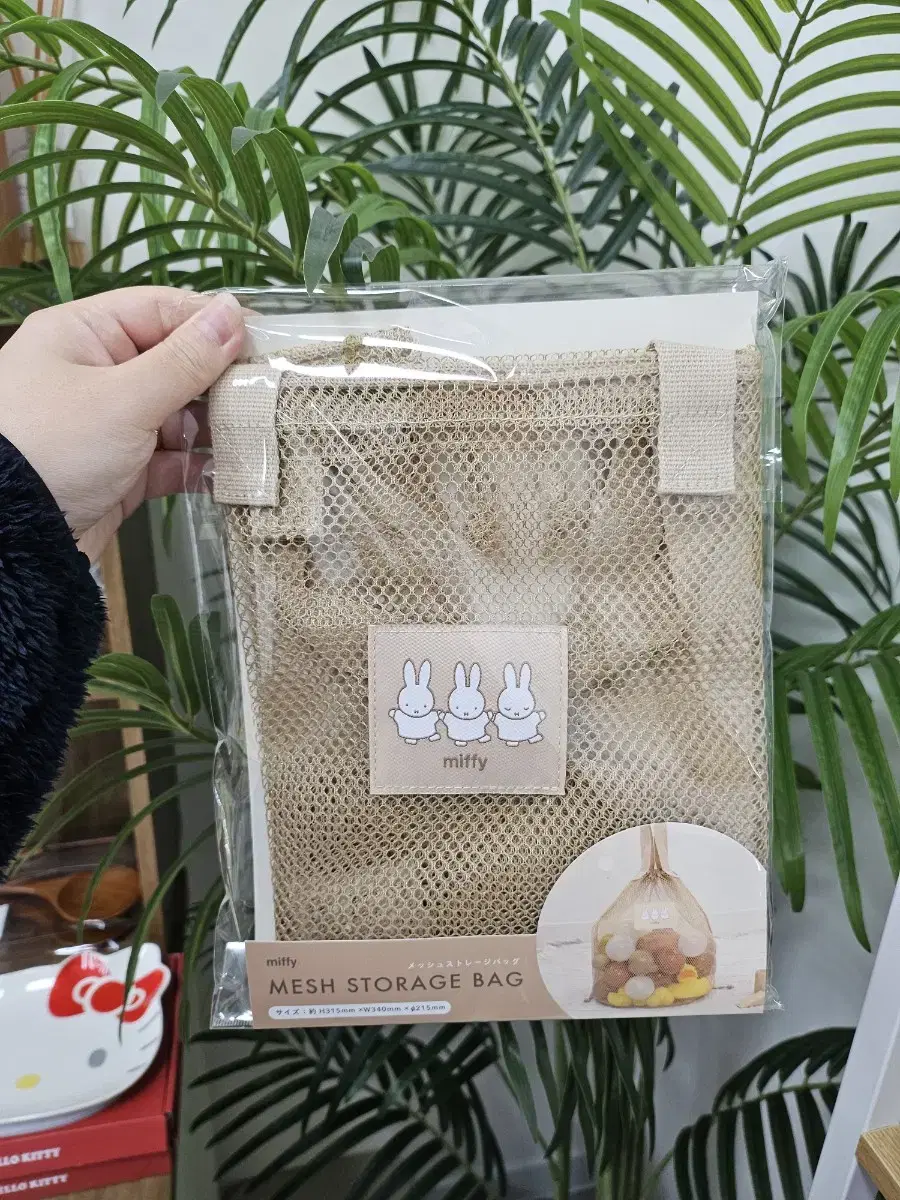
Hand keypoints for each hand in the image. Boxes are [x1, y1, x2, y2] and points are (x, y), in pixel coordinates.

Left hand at [0, 286, 244, 559]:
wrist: (12, 539)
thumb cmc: (55, 449)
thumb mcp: (123, 399)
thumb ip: (184, 359)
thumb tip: (233, 311)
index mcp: (84, 335)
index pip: (161, 310)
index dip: (212, 323)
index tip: (266, 341)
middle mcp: (96, 373)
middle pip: (175, 363)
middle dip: (221, 382)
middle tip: (270, 395)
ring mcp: (109, 424)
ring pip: (178, 415)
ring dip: (216, 429)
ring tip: (261, 437)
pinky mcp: (121, 471)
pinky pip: (170, 460)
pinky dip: (199, 467)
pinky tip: (233, 475)